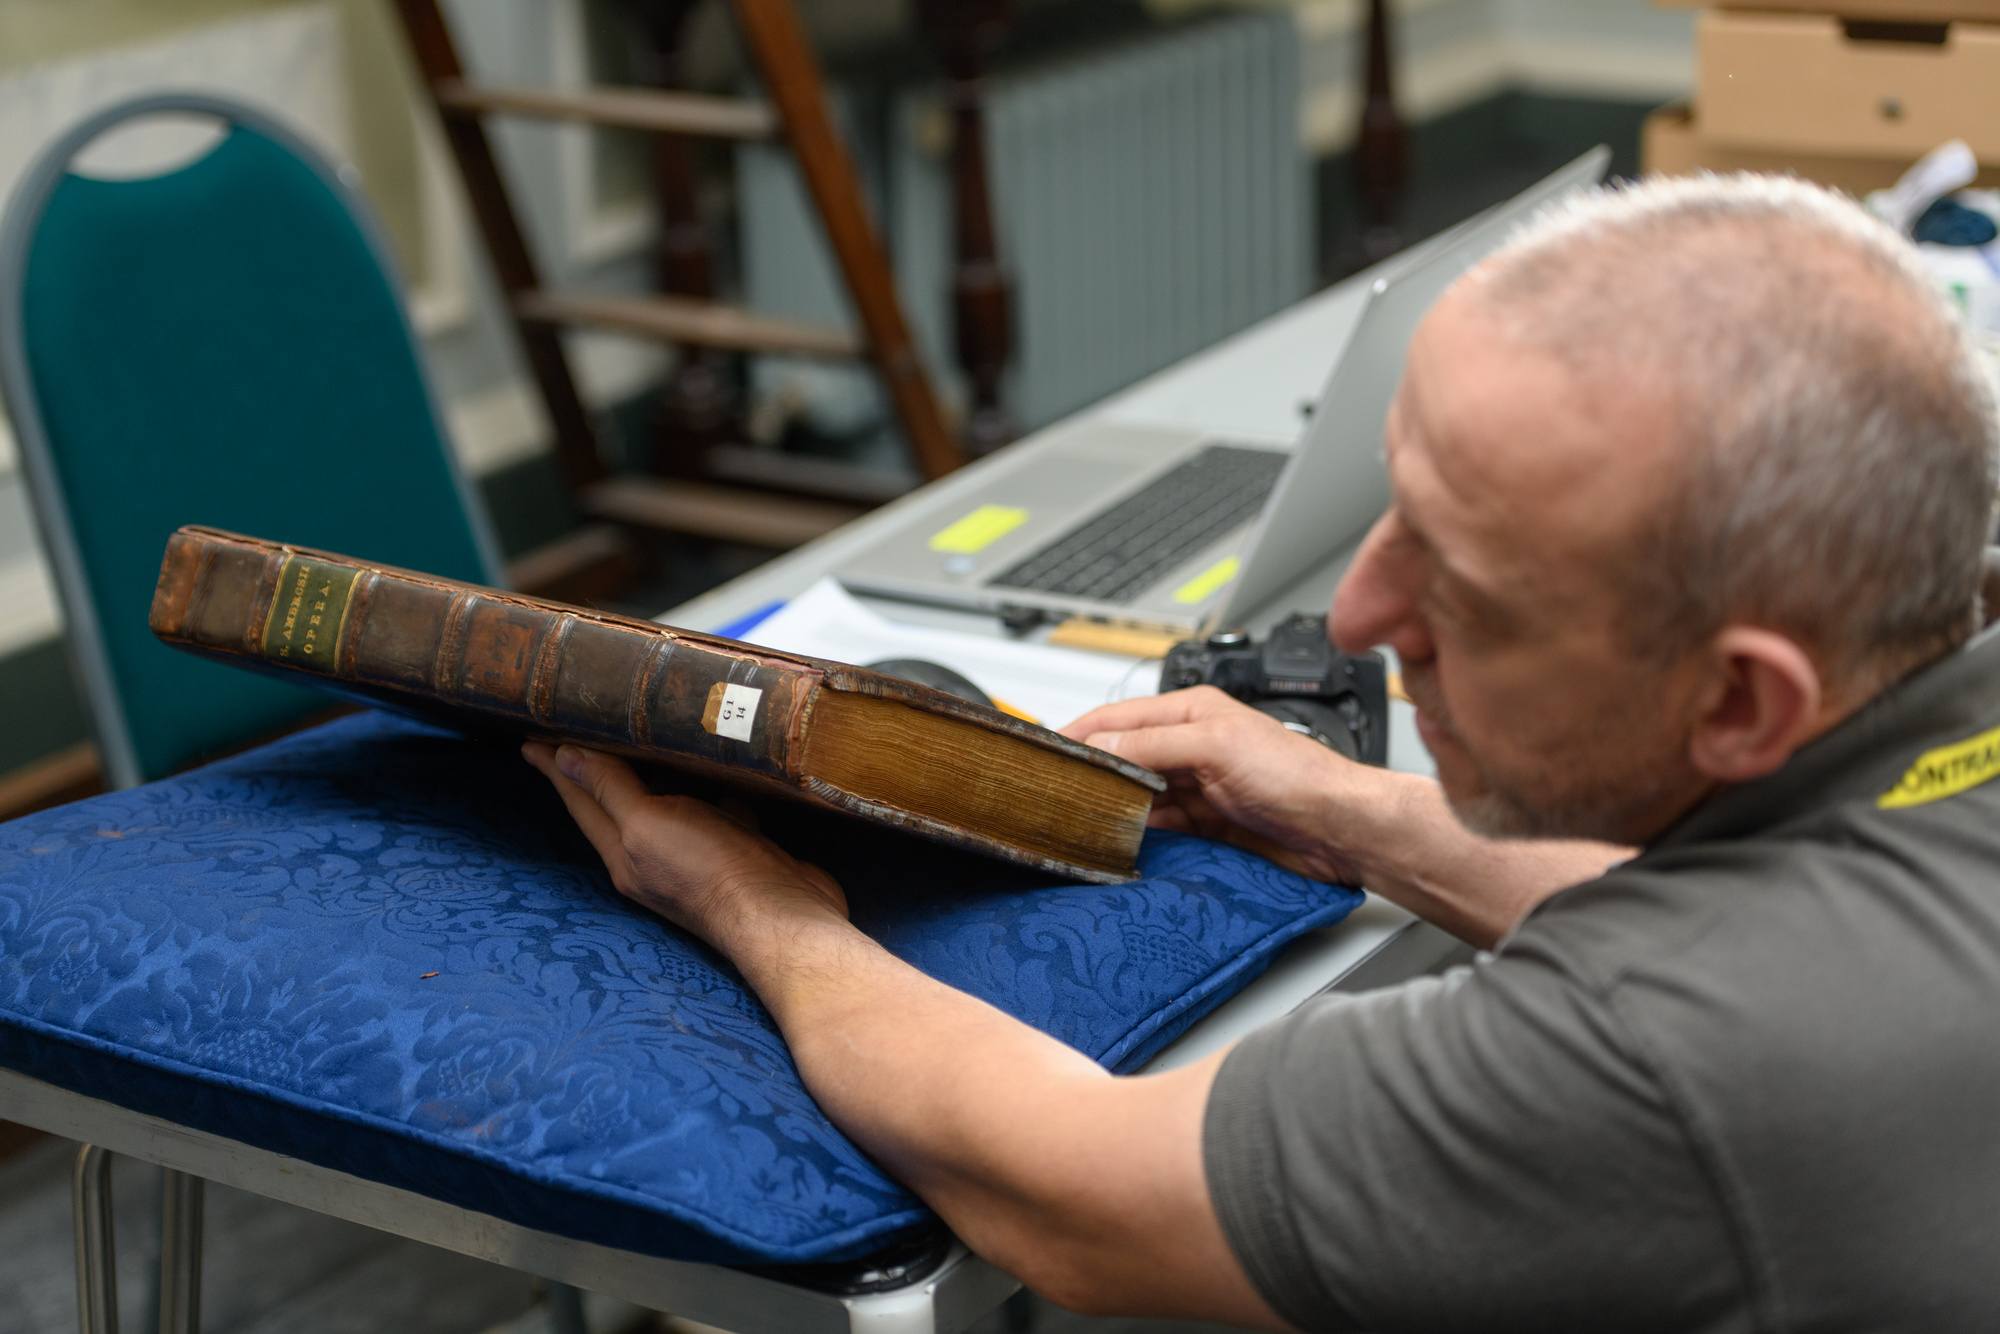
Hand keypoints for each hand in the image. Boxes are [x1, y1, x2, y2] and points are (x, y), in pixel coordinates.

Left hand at [522, 742, 847, 954]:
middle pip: (615, 801)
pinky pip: (716, 806)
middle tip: (575, 730)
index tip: (532, 738)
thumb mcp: (648, 826)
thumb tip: (563, 759)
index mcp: (624, 850)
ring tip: (644, 741)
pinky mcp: (738, 847)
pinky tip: (723, 763)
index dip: (556, 766)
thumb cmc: (711, 871)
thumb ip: (609, 791)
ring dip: (653, 774)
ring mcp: (697, 852)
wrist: (783, 919)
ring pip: (666, 803)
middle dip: (594, 767)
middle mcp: (654, 853)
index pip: (580, 799)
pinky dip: (713, 784)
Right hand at [1064, 686, 1389, 885]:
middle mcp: (1191, 745)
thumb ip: (1153, 743)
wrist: (1338, 830)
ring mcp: (1196, 787)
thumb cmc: (1297, 774)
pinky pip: (1156, 827)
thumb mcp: (1215, 745)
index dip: (1081, 733)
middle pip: (1122, 757)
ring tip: (1082, 819)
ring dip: (1112, 807)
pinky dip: (1135, 834)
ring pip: (1135, 795)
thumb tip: (1101, 746)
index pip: (1118, 717)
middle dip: (1092, 773)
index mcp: (1192, 710)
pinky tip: (1119, 840)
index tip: (1048, 754)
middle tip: (1058, 793)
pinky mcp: (1204, 825)